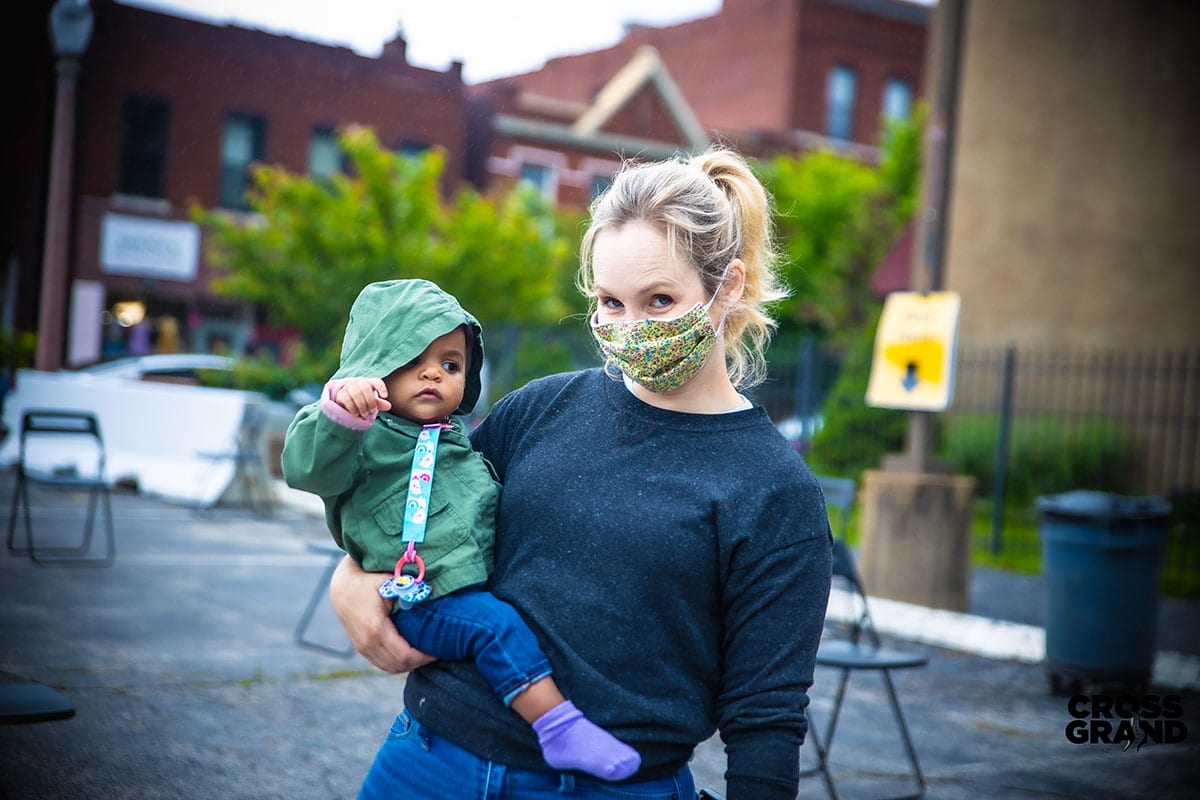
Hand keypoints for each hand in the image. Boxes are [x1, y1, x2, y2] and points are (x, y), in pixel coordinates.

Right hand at [330, 555, 434, 672]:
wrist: (342, 588)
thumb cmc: (367, 582)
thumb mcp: (387, 582)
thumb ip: (408, 589)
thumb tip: (430, 591)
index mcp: (376, 629)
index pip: (405, 655)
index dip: (423, 656)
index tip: (437, 649)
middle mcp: (367, 643)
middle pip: (399, 665)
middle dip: (420, 661)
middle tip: (435, 651)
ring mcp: (363, 648)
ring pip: (391, 668)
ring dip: (409, 664)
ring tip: (424, 653)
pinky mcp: (361, 649)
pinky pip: (382, 664)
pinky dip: (398, 663)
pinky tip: (410, 655)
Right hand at [335, 377, 390, 417]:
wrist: (344, 398)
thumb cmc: (362, 399)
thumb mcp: (371, 401)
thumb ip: (379, 403)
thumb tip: (389, 406)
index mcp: (369, 382)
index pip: (377, 382)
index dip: (381, 388)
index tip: (385, 396)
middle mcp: (359, 382)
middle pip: (365, 387)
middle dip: (370, 401)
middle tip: (372, 412)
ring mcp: (349, 387)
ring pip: (356, 393)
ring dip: (362, 406)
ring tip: (365, 414)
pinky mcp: (341, 394)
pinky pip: (347, 399)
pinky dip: (353, 408)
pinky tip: (356, 413)